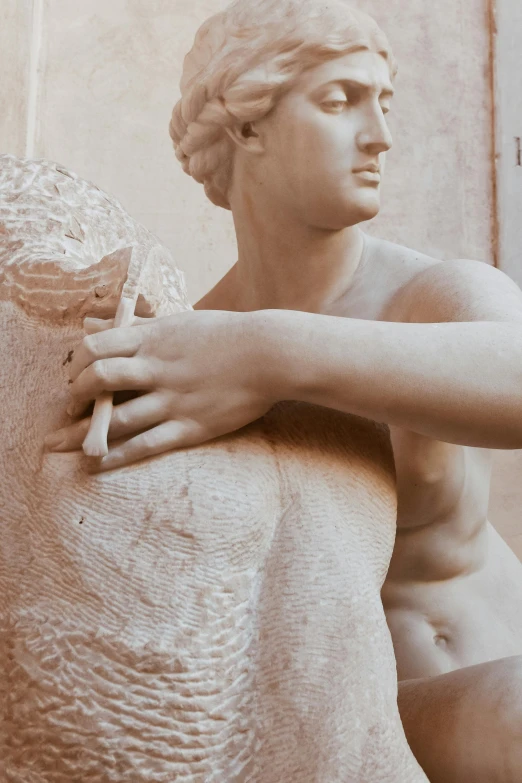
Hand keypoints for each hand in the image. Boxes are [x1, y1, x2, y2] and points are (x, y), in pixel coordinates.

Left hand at [44, 309, 281, 469]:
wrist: (271, 354)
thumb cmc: (226, 334)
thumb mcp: (177, 322)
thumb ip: (135, 325)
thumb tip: (93, 322)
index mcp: (152, 339)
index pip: (94, 348)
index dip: (75, 364)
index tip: (72, 376)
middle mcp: (156, 368)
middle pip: (97, 381)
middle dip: (73, 398)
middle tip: (67, 410)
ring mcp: (172, 399)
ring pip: (115, 419)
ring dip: (83, 433)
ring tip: (64, 444)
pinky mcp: (189, 426)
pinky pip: (143, 445)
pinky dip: (114, 456)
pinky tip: (96, 463)